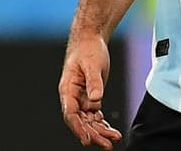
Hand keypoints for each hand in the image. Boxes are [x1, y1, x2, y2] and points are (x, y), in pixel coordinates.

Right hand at [59, 34, 122, 148]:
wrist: (91, 40)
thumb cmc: (88, 49)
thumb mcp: (91, 64)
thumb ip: (93, 81)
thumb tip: (95, 99)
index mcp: (67, 90)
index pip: (71, 114)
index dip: (78, 128)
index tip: (87, 139)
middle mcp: (73, 97)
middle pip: (81, 122)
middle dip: (93, 134)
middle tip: (107, 144)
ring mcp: (82, 98)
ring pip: (89, 121)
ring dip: (99, 132)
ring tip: (113, 140)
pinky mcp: (91, 97)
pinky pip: (95, 116)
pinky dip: (103, 124)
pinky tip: (112, 132)